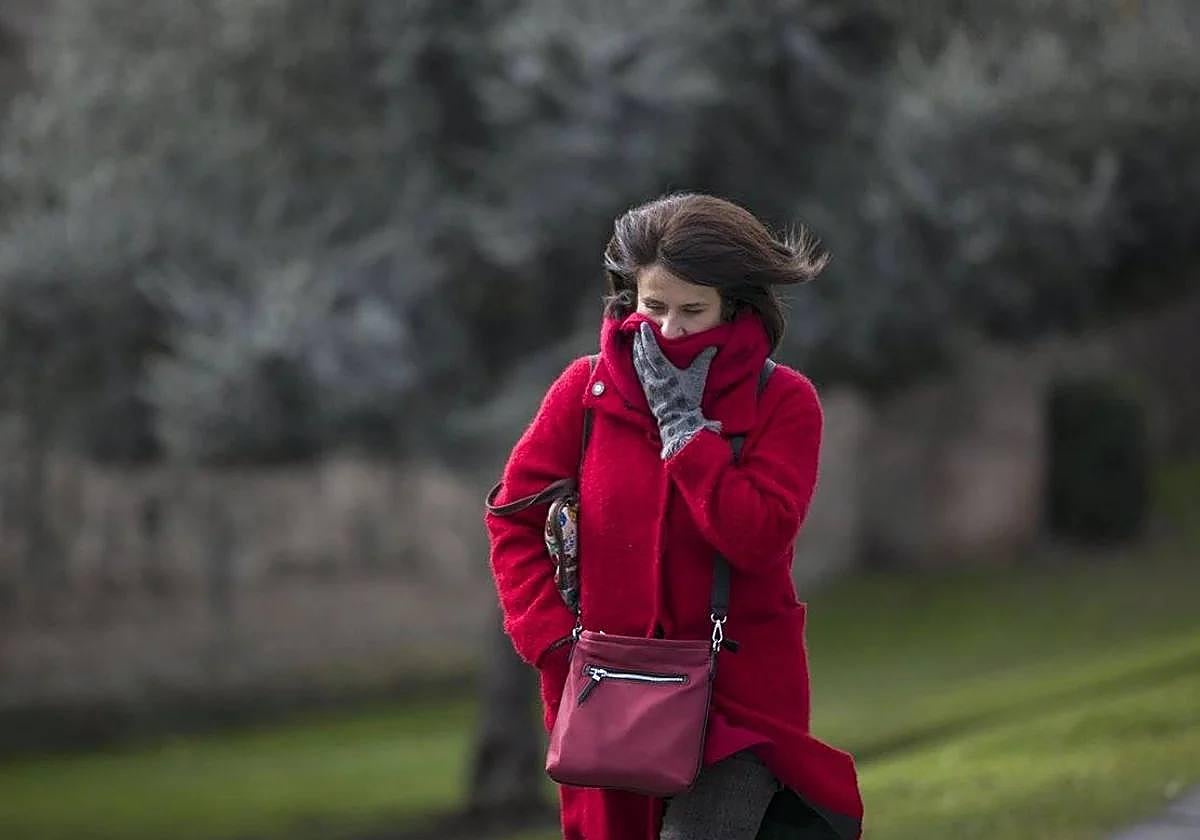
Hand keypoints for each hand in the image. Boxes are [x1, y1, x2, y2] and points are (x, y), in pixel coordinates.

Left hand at [632, 322, 721, 458]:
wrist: (678, 419)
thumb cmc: (688, 398)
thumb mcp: (697, 377)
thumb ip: (703, 360)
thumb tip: (712, 347)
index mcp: (664, 370)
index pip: (652, 350)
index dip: (647, 338)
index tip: (642, 326)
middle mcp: (652, 375)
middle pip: (642, 354)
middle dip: (639, 341)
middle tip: (636, 330)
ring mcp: (647, 383)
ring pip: (638, 363)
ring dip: (636, 350)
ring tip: (635, 340)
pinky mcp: (646, 390)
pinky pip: (638, 372)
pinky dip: (636, 362)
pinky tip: (636, 358)